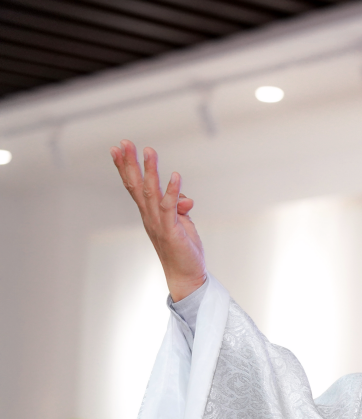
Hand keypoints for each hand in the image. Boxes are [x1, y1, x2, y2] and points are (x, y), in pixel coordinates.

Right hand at [111, 140, 205, 300]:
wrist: (186, 276)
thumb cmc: (183, 249)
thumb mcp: (182, 223)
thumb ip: (180, 208)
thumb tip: (185, 200)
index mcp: (149, 213)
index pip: (134, 186)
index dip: (126, 167)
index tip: (118, 148)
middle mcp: (150, 217)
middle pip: (136, 186)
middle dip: (129, 163)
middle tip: (123, 143)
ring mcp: (159, 223)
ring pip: (151, 193)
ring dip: (149, 171)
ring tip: (148, 151)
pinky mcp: (171, 231)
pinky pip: (170, 208)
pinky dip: (172, 191)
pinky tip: (175, 176)